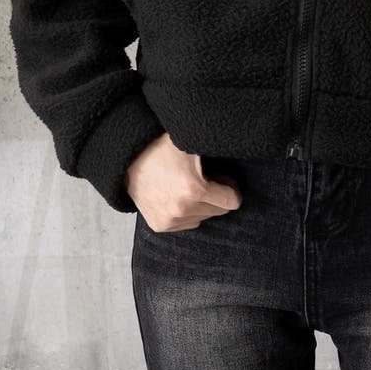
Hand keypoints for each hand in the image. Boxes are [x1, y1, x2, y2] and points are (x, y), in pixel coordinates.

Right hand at [124, 133, 241, 231]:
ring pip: (203, 218)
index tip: (223, 179)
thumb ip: (218, 151)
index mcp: (195, 189)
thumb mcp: (194, 144)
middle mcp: (182, 209)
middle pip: (219, 210)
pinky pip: (187, 224)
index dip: (230, 187)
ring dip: (202, 205)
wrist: (128, 158)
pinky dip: (188, 212)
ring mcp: (170, 220)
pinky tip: (178, 196)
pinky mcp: (160, 226)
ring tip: (189, 187)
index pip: (232, 201)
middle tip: (205, 179)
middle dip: (217, 196)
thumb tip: (242, 148)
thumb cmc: (164, 147)